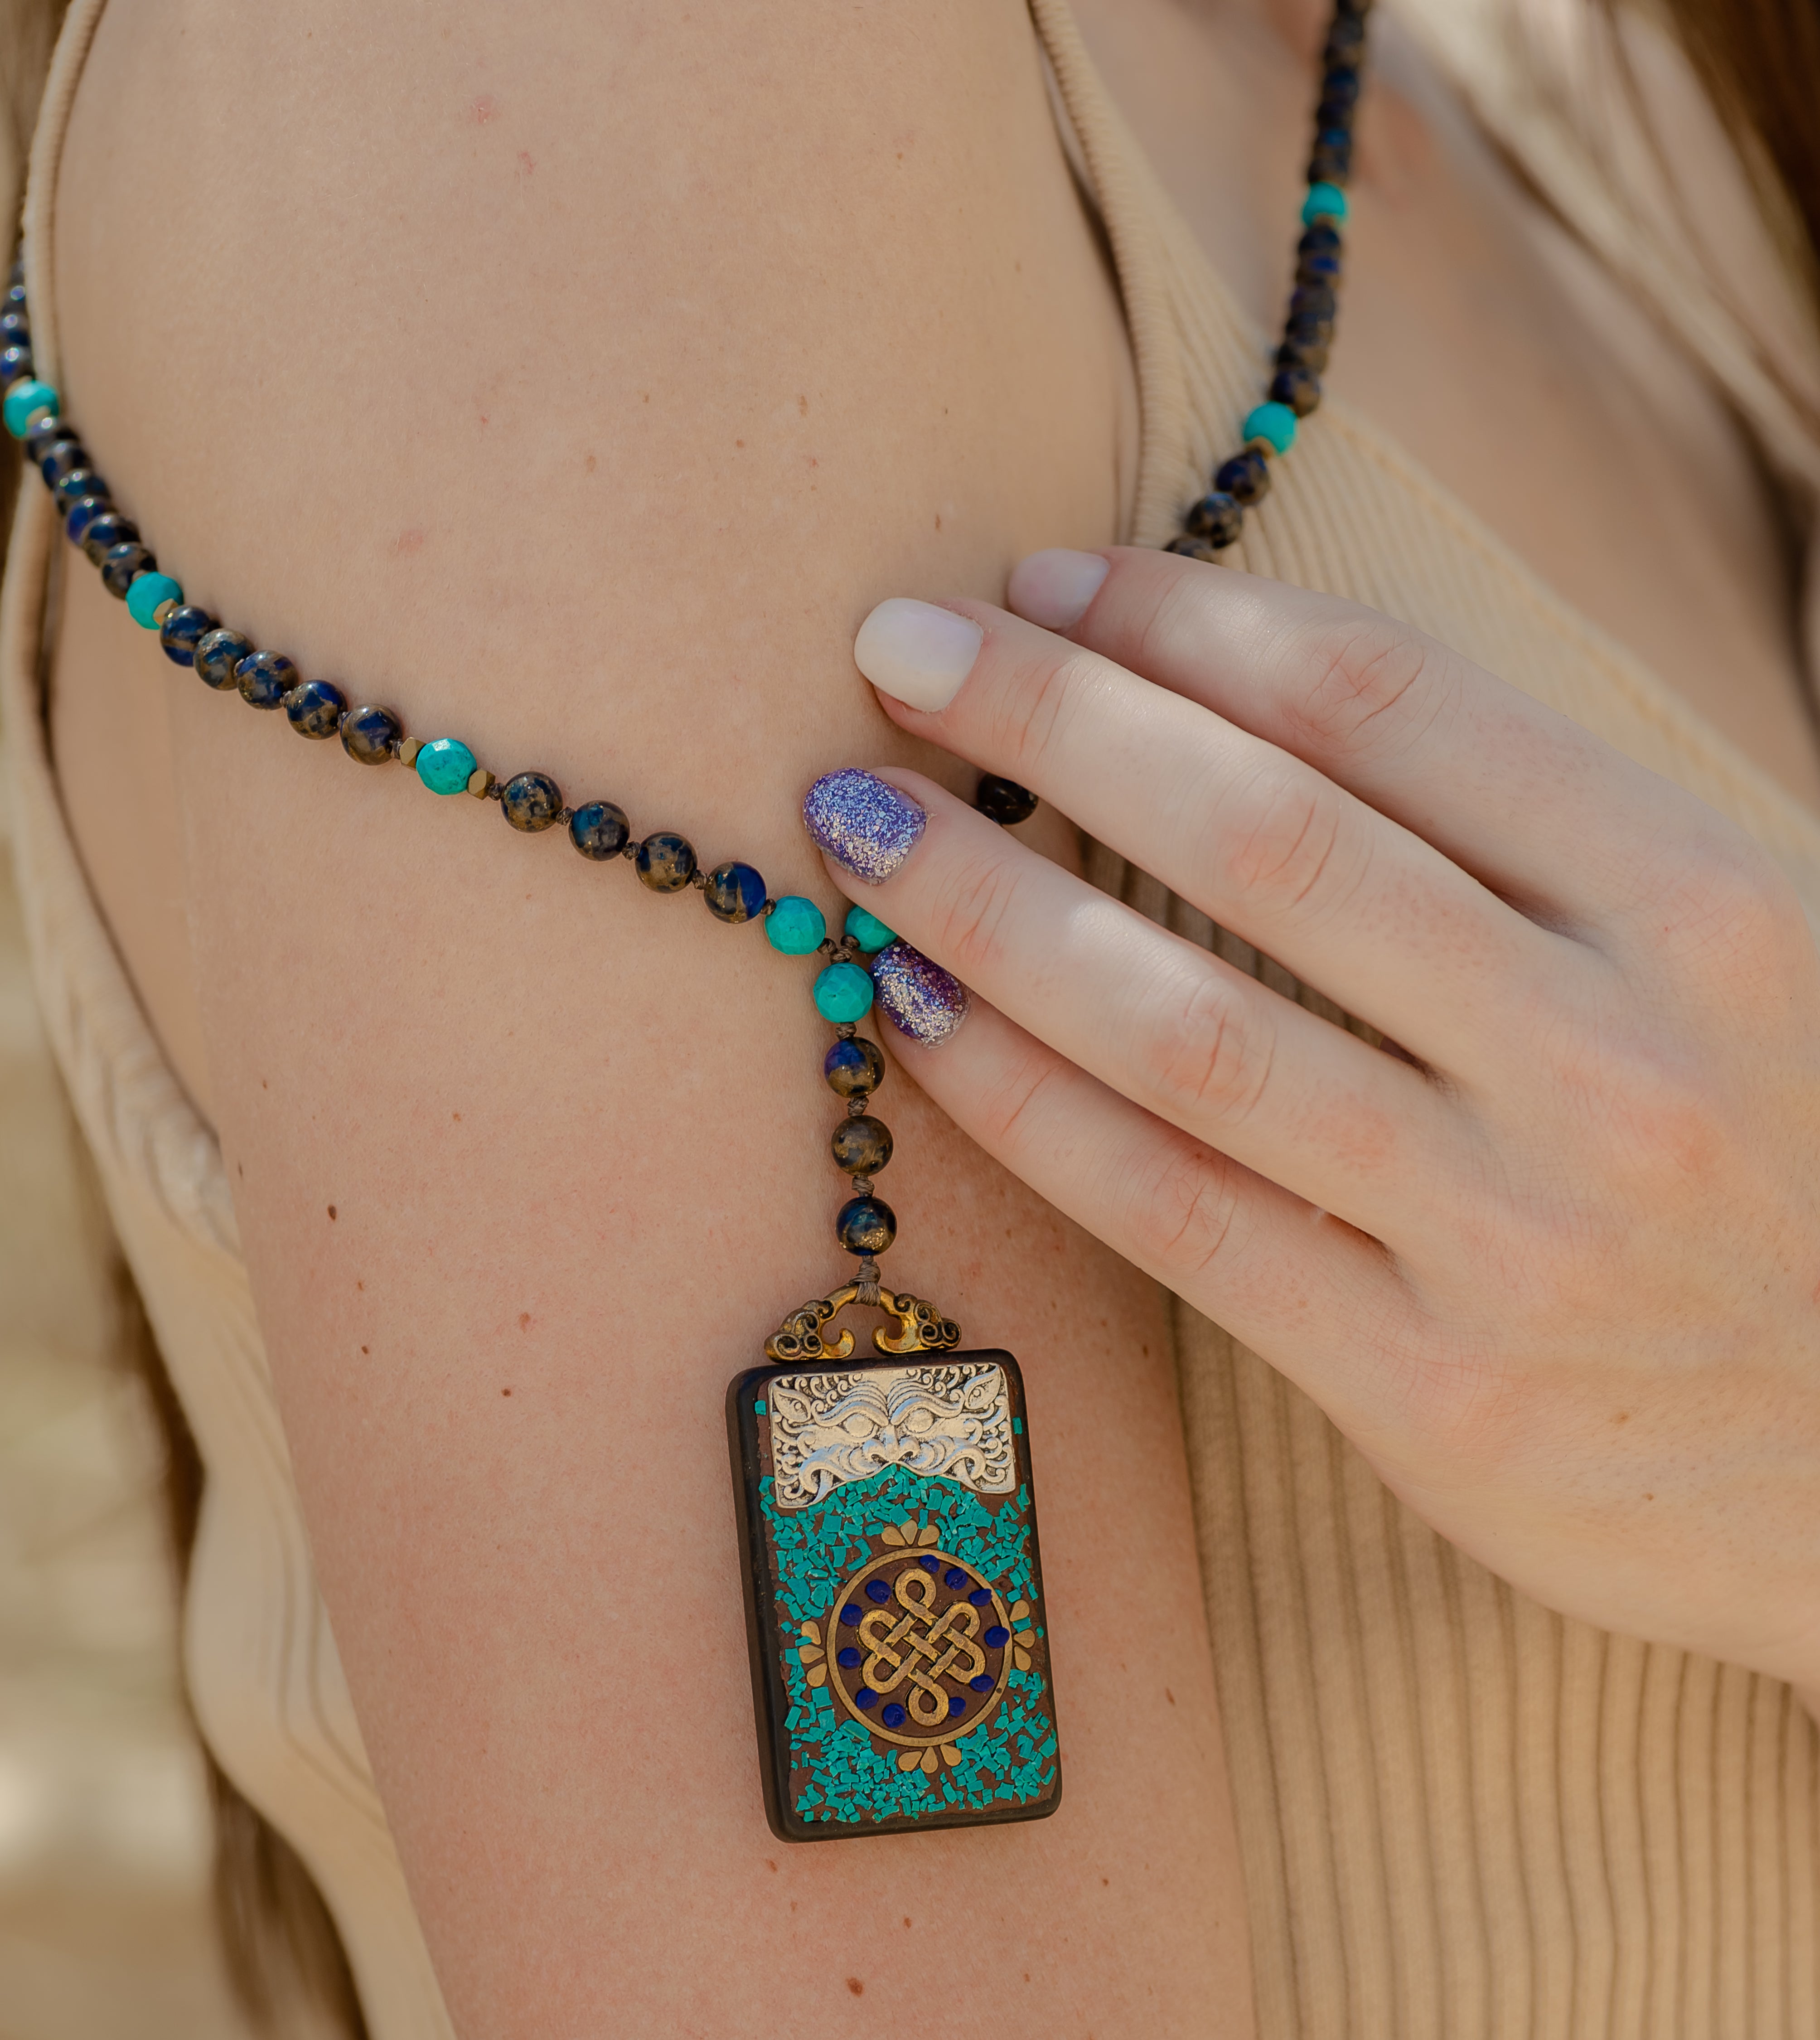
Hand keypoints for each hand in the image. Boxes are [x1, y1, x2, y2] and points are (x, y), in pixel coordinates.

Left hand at [809, 547, 1819, 1692]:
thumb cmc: (1803, 1160)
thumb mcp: (1742, 951)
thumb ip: (1535, 838)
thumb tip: (1241, 704)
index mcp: (1706, 905)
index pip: (1390, 705)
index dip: (1187, 626)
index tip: (1045, 583)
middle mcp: (1610, 1060)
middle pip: (1264, 840)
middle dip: (1053, 721)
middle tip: (895, 645)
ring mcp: (1516, 1238)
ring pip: (1187, 1027)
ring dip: (990, 905)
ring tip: (859, 820)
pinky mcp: (1434, 1395)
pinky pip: (1176, 1217)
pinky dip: (1026, 1106)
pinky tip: (914, 1018)